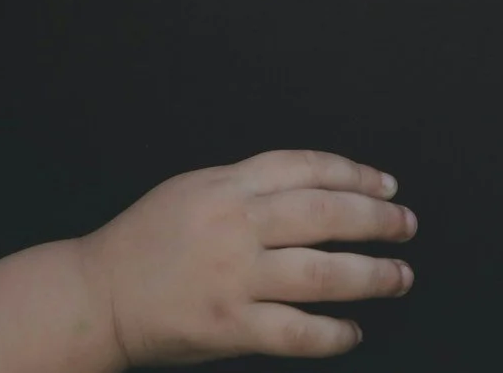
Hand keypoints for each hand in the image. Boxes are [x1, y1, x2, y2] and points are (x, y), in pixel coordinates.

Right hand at [75, 150, 415, 363]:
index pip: (307, 168)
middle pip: (326, 214)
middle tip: (406, 226)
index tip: (387, 185)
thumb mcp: (194, 189)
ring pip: (322, 272)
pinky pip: (296, 330)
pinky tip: (352, 331)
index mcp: (228, 185)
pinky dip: (332, 333)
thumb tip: (316, 186)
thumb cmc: (144, 243)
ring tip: (399, 277)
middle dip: (377, 219)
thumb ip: (249, 185)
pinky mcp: (229, 325)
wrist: (97, 296)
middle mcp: (235, 224)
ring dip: (372, 275)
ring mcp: (233, 277)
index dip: (356, 174)